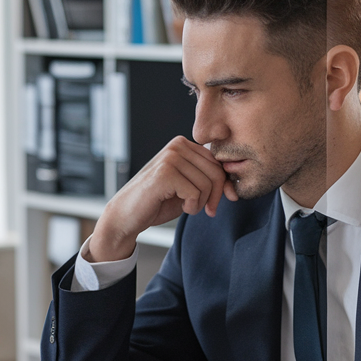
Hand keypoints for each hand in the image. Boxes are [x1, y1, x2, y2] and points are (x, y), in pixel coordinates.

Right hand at [88, 136, 237, 260]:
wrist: (126, 215)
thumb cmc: (158, 201)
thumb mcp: (189, 188)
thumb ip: (208, 181)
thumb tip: (234, 189)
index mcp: (184, 145)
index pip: (218, 162)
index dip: (223, 186)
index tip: (216, 204)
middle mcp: (177, 145)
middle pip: (216, 172)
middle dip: (214, 196)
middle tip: (206, 210)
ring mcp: (170, 157)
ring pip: (207, 184)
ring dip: (201, 203)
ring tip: (187, 206)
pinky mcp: (165, 172)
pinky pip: (195, 192)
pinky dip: (192, 206)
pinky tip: (180, 207)